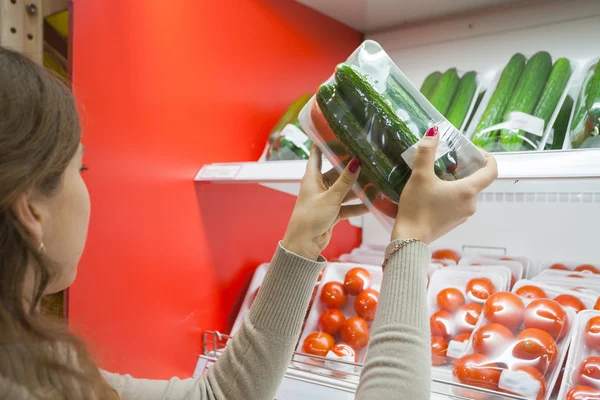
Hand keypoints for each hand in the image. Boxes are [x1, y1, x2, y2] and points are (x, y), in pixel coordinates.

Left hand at [282, 147, 368, 259]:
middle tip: (369, 157)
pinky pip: (348, 206)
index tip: (339, 133)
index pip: (317, 154)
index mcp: (312, 177)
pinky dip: (358, 205)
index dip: (326, 143)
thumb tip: (356, 162)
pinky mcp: (333, 212)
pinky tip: (373, 203)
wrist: (304, 244)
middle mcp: (319, 185)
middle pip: (337, 171)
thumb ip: (345, 182)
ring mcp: (326, 199)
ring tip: (376, 181)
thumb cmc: (310, 218)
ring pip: (345, 189)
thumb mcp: (330, 198)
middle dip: (352, 167)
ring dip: (358, 188)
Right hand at [392, 126, 497, 243]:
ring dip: (455, 183)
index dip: (488, 158)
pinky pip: (457, 204)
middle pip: (476, 181)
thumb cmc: (417, 207)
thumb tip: (433, 131)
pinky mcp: (454, 223)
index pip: (492, 170)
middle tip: (447, 161)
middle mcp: (471, 203)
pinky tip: (432, 193)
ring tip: (436, 176)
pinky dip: (450, 195)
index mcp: (468, 190)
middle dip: (464, 169)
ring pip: (465, 193)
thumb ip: (426, 152)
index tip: (475, 152)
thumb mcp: (419, 176)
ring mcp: (463, 215)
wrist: (410, 239)